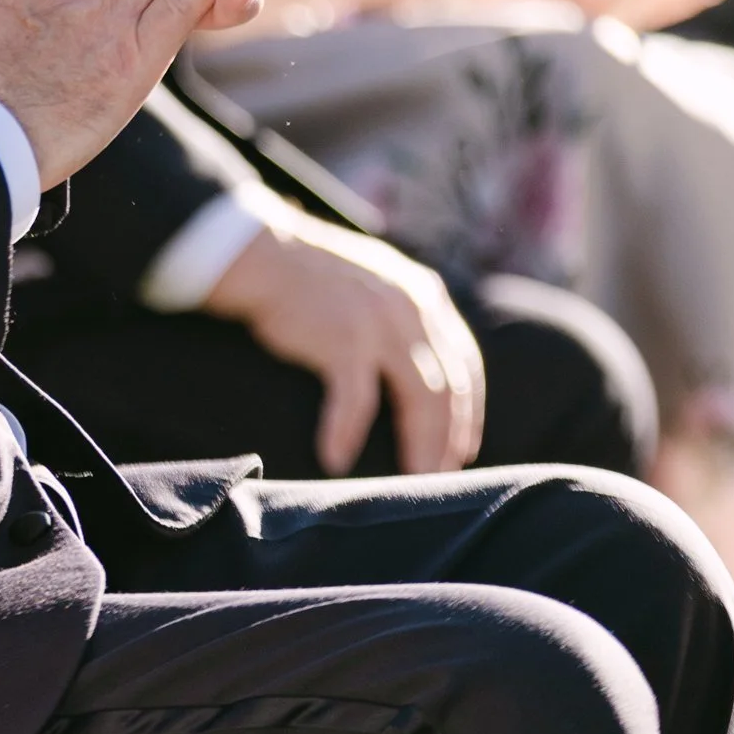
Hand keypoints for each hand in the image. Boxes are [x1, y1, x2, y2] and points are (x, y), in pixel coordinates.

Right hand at [203, 217, 483, 475]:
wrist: (264, 254)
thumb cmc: (311, 276)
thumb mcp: (376, 282)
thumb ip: (405, 314)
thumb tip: (422, 363)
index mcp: (425, 295)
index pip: (465, 361)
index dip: (469, 410)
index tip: (462, 447)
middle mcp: (413, 308)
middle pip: (449, 387)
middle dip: (449, 437)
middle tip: (438, 475)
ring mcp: (382, 323)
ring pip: (421, 398)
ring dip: (420, 445)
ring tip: (411, 479)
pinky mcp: (345, 340)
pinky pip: (356, 401)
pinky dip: (347, 433)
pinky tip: (336, 460)